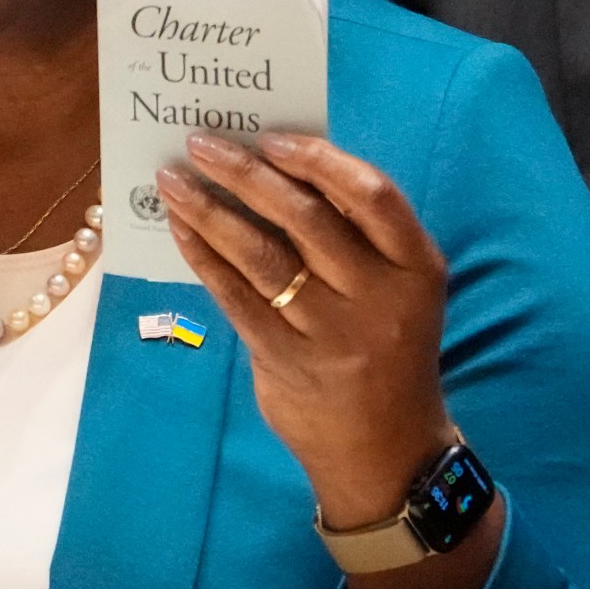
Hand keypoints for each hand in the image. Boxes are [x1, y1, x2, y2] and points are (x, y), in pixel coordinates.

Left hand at [161, 131, 490, 588]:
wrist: (386, 450)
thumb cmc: (385, 347)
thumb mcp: (396, 290)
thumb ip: (354, 237)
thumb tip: (277, 167)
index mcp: (416, 267)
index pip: (372, 195)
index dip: (320, 160)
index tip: (271, 138)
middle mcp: (379, 298)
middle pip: (306, 219)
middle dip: (246, 174)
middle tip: (201, 143)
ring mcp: (332, 334)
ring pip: (261, 256)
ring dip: (209, 211)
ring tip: (173, 180)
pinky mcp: (287, 361)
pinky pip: (235, 298)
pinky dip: (204, 257)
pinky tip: (180, 229)